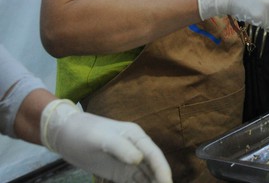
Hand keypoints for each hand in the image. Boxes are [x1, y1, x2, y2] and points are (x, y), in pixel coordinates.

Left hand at [40, 99, 171, 182]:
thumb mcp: (102, 138)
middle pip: (153, 168)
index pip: (154, 155)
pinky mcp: (120, 172)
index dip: (162, 169)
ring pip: (146, 177)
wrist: (67, 135)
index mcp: (136, 137)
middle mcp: (137, 149)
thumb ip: (121, 147)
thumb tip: (139, 160)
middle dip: (160, 180)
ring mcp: (129, 162)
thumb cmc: (85, 132)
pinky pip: (135, 182)